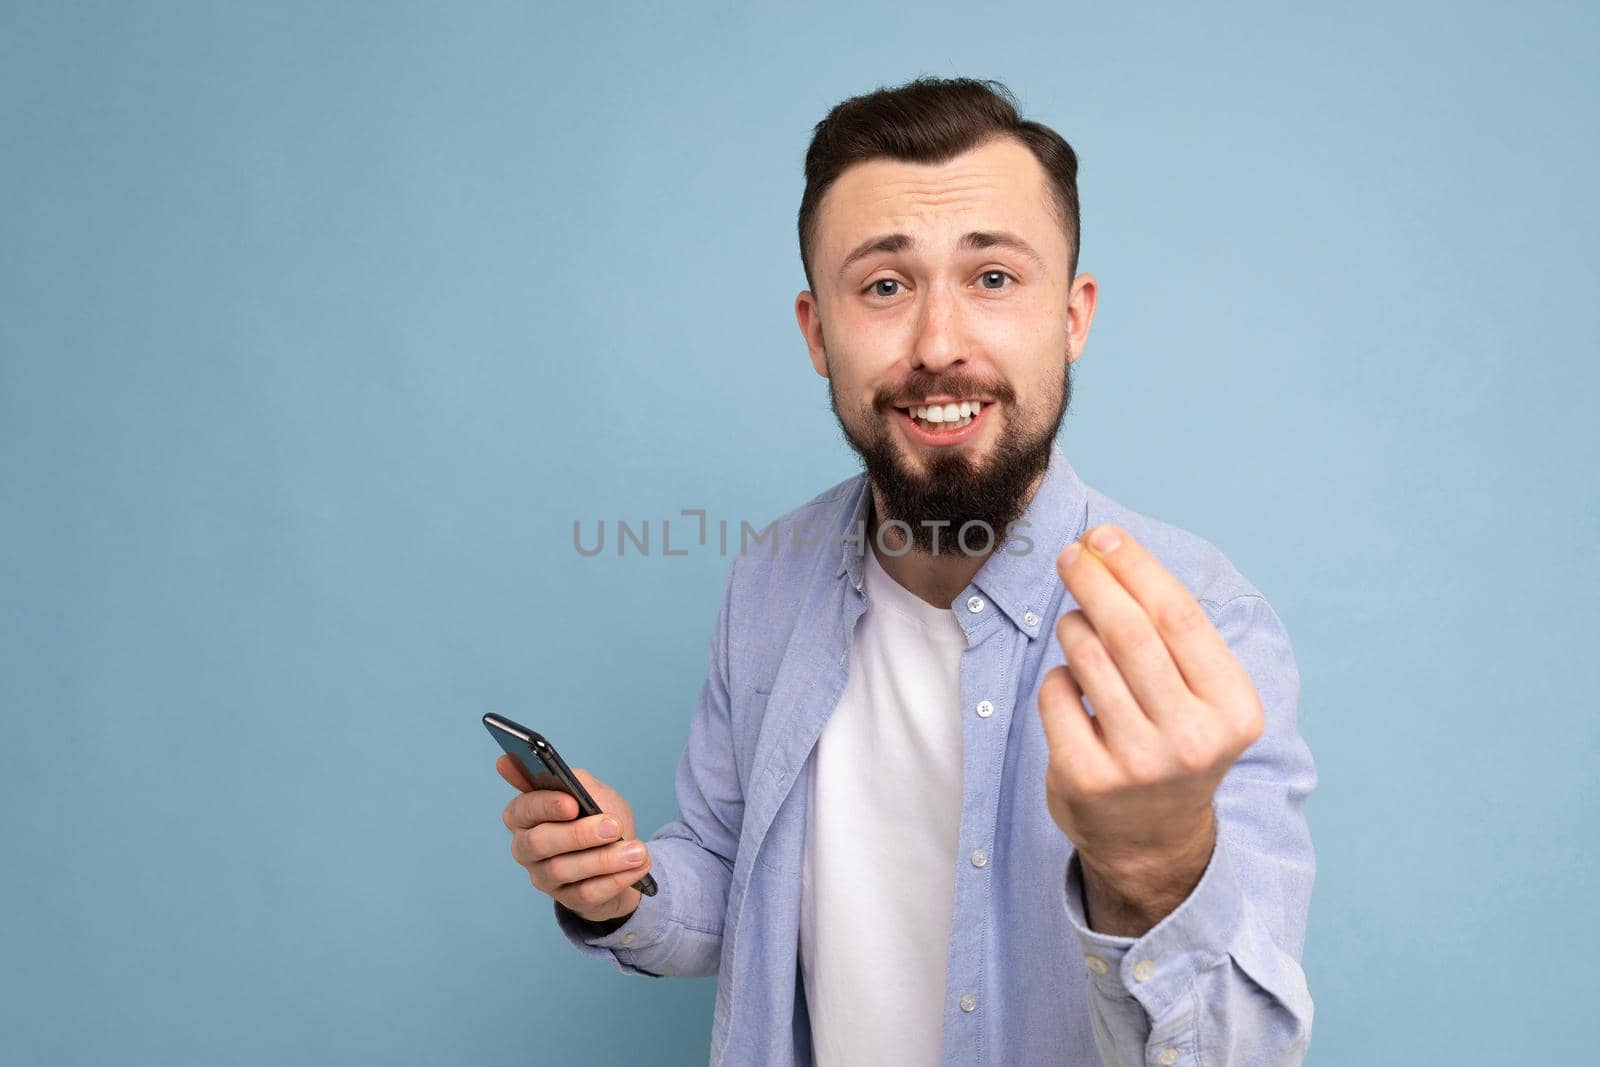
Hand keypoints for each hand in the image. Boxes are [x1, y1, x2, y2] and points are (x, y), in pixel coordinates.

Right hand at [497, 755, 652, 924]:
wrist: (620, 855)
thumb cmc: (598, 816)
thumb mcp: (592, 792)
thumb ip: (577, 782)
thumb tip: (559, 773)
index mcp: (525, 815)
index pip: (522, 809)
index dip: (545, 805)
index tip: (573, 802)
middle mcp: (526, 848)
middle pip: (540, 842)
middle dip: (579, 833)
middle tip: (614, 826)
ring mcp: (544, 877)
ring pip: (565, 870)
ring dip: (605, 859)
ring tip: (637, 850)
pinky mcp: (567, 900)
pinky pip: (587, 893)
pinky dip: (616, 879)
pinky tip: (638, 865)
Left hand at [1036, 524, 1263, 878]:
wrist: (1152, 841)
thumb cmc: (1173, 741)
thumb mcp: (1201, 696)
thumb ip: (1170, 633)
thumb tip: (1109, 550)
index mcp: (1234, 709)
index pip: (1179, 617)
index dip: (1135, 568)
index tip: (1103, 537)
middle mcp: (1193, 739)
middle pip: (1130, 632)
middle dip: (1093, 580)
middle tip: (1069, 555)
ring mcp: (1139, 764)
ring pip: (1086, 658)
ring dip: (1073, 628)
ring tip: (1077, 628)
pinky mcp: (1087, 779)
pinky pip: (1056, 695)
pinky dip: (1057, 677)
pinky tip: (1072, 689)